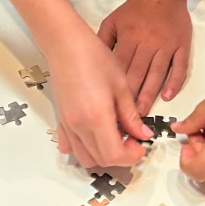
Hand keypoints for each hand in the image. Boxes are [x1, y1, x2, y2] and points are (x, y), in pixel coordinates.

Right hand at [47, 26, 151, 167]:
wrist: (66, 45)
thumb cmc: (94, 58)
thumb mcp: (121, 86)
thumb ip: (131, 115)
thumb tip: (143, 135)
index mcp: (97, 117)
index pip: (115, 156)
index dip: (131, 156)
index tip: (141, 145)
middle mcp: (80, 126)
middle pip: (101, 160)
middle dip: (120, 157)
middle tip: (132, 141)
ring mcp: (67, 125)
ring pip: (84, 158)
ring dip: (102, 156)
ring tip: (114, 137)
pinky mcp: (61, 120)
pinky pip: (69, 146)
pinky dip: (83, 149)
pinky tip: (94, 135)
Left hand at [97, 0, 191, 115]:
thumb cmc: (135, 9)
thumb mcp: (112, 21)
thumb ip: (103, 42)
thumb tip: (93, 63)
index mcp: (129, 37)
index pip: (120, 66)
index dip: (114, 86)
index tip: (109, 103)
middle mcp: (148, 42)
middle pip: (138, 73)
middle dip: (130, 96)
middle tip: (125, 117)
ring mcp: (166, 45)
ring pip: (157, 73)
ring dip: (149, 94)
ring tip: (142, 112)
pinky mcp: (181, 46)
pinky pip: (179, 67)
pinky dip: (174, 83)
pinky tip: (167, 96)